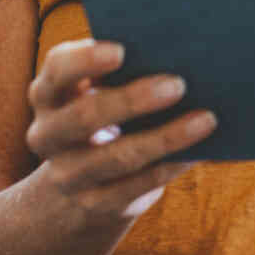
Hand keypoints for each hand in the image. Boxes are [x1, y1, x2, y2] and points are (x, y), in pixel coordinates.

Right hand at [25, 38, 214, 225]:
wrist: (76, 188)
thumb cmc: (103, 117)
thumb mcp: (98, 93)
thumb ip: (124, 72)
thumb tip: (182, 55)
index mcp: (49, 94)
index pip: (57, 70)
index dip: (86, 60)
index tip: (122, 50)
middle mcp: (48, 134)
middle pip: (84, 116)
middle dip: (132, 100)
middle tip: (177, 84)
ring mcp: (68, 174)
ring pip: (117, 156)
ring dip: (166, 137)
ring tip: (206, 119)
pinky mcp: (95, 203)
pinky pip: (138, 184)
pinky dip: (171, 165)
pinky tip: (199, 150)